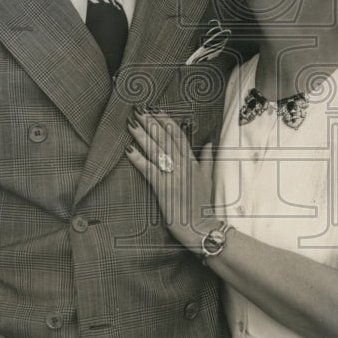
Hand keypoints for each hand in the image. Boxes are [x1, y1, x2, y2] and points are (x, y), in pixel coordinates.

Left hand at [126, 109, 216, 253]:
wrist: (202, 227)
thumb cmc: (203, 205)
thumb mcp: (208, 179)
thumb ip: (208, 159)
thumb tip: (209, 143)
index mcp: (193, 162)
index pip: (178, 135)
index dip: (166, 121)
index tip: (155, 110)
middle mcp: (183, 166)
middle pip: (164, 138)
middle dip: (150, 122)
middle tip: (138, 109)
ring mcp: (173, 176)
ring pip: (156, 150)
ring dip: (142, 135)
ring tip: (131, 123)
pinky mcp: (164, 189)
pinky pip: (149, 170)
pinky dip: (138, 159)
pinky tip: (128, 149)